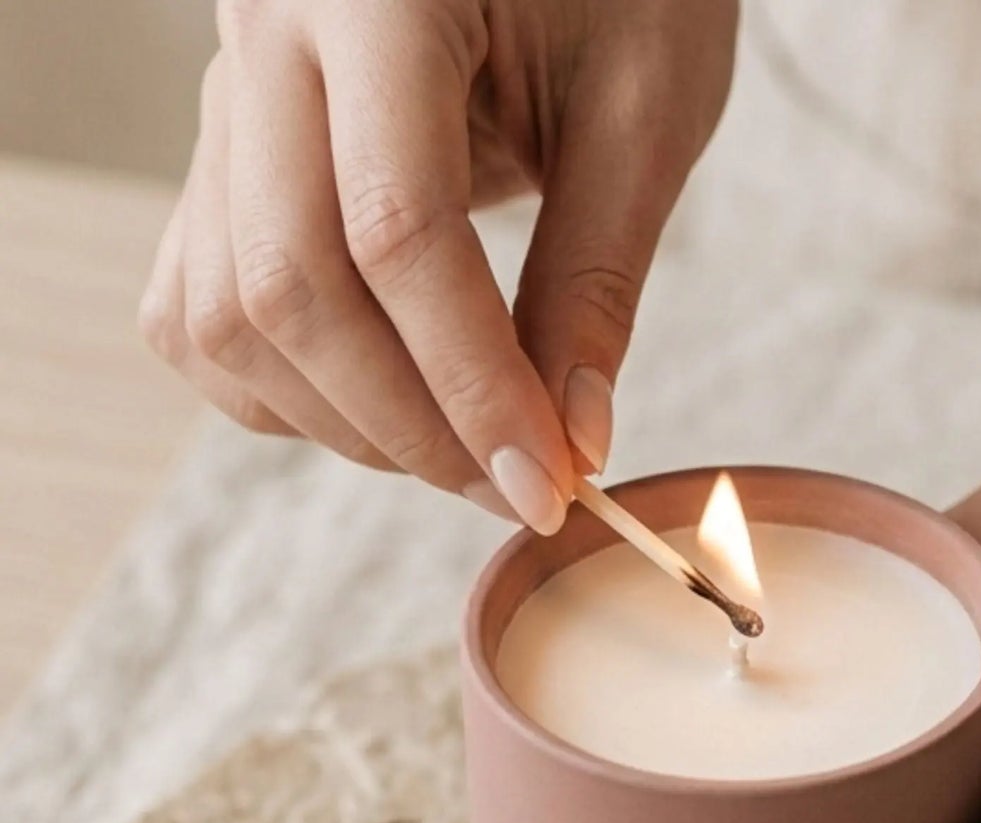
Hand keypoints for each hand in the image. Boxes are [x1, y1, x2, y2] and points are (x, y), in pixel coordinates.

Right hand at [139, 0, 736, 530]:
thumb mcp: (645, 103)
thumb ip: (598, 276)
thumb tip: (573, 443)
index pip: (396, 233)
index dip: (473, 387)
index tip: (547, 484)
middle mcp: (265, 35)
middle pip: (289, 289)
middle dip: (410, 427)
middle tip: (515, 486)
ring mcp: (225, 97)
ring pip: (226, 315)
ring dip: (346, 422)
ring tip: (462, 449)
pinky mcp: (220, 157)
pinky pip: (200, 308)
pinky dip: (282, 390)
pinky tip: (381, 404)